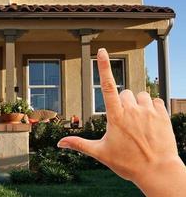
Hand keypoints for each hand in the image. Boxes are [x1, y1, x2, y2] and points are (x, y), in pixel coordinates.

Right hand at [58, 48, 184, 196]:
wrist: (158, 172)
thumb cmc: (129, 163)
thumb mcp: (101, 153)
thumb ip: (79, 144)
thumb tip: (60, 143)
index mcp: (116, 117)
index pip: (106, 86)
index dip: (103, 67)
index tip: (102, 51)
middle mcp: (132, 110)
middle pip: (124, 92)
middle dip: (122, 102)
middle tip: (124, 121)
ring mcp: (149, 111)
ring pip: (140, 95)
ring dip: (137, 104)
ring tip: (138, 121)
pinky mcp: (163, 114)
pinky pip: (155, 100)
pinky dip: (151, 107)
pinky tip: (150, 121)